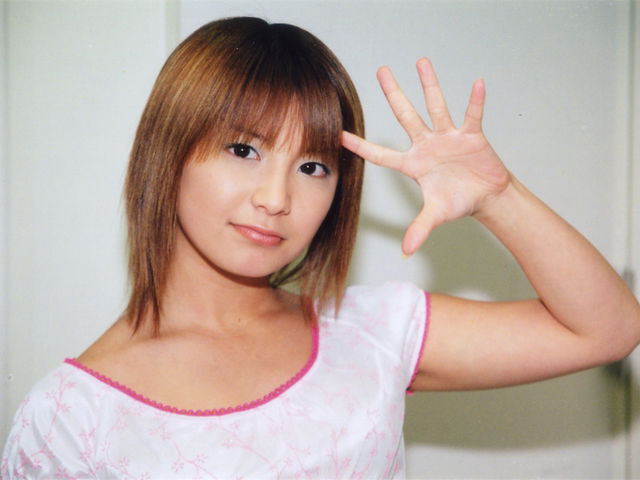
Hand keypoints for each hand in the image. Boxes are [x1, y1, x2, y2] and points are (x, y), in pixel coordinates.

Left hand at [342, 57, 510, 255]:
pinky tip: (476, 84)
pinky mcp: (471, 135)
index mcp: (413, 164)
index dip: (361, 146)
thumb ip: (420, 229)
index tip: (339, 134)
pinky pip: (471, 115)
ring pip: (436, 106)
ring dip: (430, 86)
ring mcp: (447, 137)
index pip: (381, 154)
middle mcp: (426, 145)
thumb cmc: (458, 202)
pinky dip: (474, 102)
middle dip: (394, 94)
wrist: (486, 196)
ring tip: (421, 62)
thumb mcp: (436, 215)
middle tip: (381, 71)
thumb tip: (405, 252)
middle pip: (406, 116)